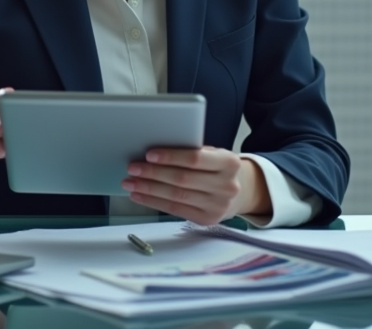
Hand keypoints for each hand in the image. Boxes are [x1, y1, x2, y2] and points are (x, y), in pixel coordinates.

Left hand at [122, 146, 271, 224]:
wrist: (240, 192)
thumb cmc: (217, 168)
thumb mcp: (213, 154)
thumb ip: (192, 151)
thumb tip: (154, 153)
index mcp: (229, 162)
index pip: (195, 159)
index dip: (171, 157)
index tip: (149, 154)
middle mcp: (226, 185)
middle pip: (183, 179)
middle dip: (154, 174)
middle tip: (133, 168)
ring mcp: (218, 205)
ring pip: (176, 196)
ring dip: (149, 189)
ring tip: (131, 182)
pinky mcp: (207, 219)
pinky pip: (175, 209)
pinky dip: (153, 202)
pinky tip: (139, 195)